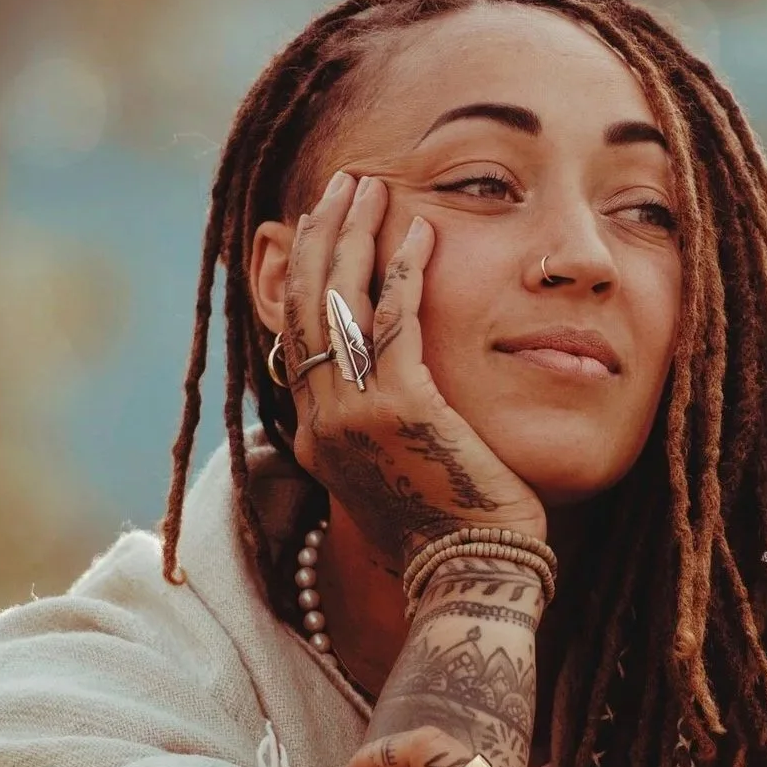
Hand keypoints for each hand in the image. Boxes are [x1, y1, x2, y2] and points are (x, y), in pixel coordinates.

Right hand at [280, 171, 545, 567]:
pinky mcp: (400, 409)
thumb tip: (398, 403)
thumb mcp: (398, 479)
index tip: (328, 227)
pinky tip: (422, 232)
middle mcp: (319, 422)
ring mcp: (353, 415)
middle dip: (324, 236)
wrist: (468, 581)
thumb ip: (385, 434)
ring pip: (340, 301)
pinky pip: (395, 320)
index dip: (310, 273)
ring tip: (373, 188)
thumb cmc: (452, 538)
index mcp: (314, 439)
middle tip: (345, 185)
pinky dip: (405, 269)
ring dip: (356, 235)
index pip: (298, 337)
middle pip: (307, 305)